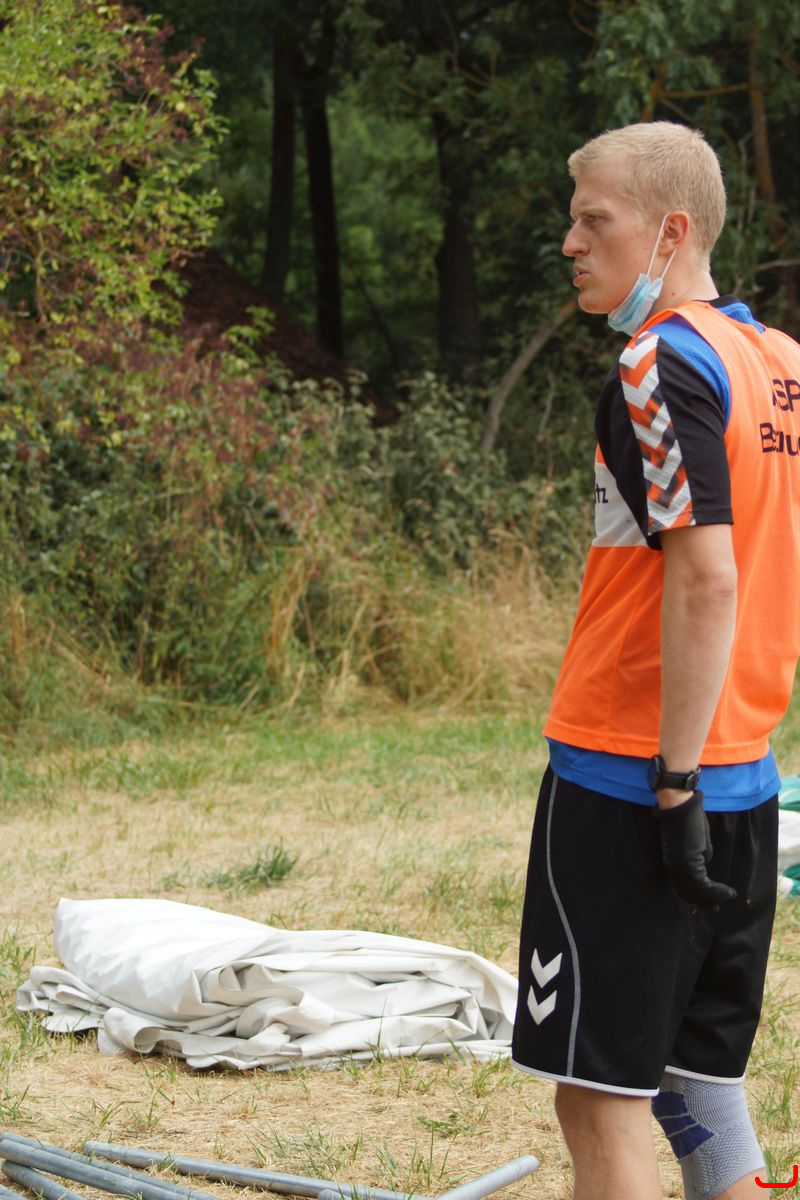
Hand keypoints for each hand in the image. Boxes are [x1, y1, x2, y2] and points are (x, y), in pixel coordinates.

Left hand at [654, 790, 736, 908]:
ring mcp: (678, 866)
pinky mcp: (687, 863)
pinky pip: (703, 885)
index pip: (682, 886)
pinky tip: (728, 893)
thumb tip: (704, 868)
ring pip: (696, 891)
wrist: (679, 803)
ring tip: (727, 898)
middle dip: (702, 902)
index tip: (704, 904)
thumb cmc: (687, 817)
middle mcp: (672, 867)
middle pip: (687, 892)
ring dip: (713, 898)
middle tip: (714, 910)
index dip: (693, 896)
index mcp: (671, 862)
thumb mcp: (696, 843)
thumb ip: (698, 857)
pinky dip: (717, 891)